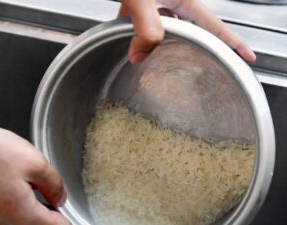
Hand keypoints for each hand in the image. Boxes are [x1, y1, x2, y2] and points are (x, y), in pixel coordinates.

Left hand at [118, 0, 255, 63]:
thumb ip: (144, 28)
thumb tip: (140, 56)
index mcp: (184, 1)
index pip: (215, 27)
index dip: (233, 43)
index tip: (247, 57)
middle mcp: (173, 1)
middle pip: (194, 30)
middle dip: (203, 47)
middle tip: (211, 64)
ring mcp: (157, 2)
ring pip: (169, 27)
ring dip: (168, 43)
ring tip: (170, 59)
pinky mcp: (140, 3)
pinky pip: (146, 22)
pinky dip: (142, 34)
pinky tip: (131, 41)